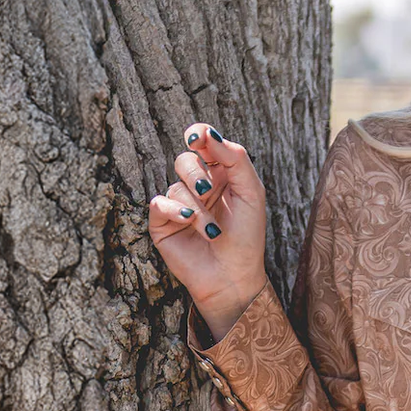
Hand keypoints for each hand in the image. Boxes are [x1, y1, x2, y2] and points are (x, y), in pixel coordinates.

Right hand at [147, 123, 268, 340]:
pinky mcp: (162, 223)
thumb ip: (235, 159)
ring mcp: (178, 204)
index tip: (197, 138)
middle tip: (208, 191)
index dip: (198, 135)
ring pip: (176, 185)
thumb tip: (208, 133)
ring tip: (213, 231)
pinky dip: (174, 210)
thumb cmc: (247, 237)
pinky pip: (158, 202)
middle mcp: (197, 186)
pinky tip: (188, 222)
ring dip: (197, 208)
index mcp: (220, 175)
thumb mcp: (251, 193)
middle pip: (185, 160)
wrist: (234, 277)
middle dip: (197, 174)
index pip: (203, 144)